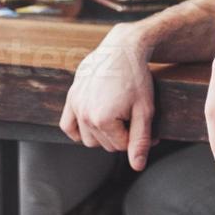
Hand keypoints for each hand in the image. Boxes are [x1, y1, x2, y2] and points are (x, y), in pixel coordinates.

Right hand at [59, 22, 157, 170]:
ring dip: (102, 134)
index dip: (137, 137)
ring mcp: (75, 105)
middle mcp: (84, 114)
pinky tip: (93, 122)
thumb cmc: (136, 77)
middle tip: (133, 117)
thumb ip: (140, 141)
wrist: (121, 48)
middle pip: (105, 144)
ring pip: (88, 139)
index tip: (146, 124)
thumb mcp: (144, 110)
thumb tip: (137, 166)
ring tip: (117, 116)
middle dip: (122, 136)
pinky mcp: (71, 97)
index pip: (121, 146)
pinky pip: (68, 126)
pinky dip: (79, 130)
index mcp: (102, 119)